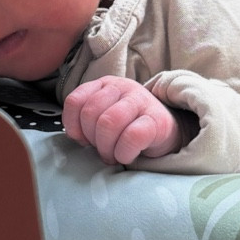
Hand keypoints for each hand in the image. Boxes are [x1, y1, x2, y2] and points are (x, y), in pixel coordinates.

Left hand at [63, 76, 183, 165]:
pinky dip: (124, 153)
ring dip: (107, 147)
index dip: (74, 126)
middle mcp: (122, 87)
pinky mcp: (157, 120)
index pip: (75, 101)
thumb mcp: (104, 117)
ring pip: (109, 123)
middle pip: (90, 113)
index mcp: (105, 85)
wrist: (166, 132)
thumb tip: (76, 136)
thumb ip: (86, 120)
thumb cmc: (130, 127)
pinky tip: (128, 155)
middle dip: (92, 139)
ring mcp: (141, 100)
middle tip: (103, 150)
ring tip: (113, 155)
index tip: (84, 139)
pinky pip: (132, 136)